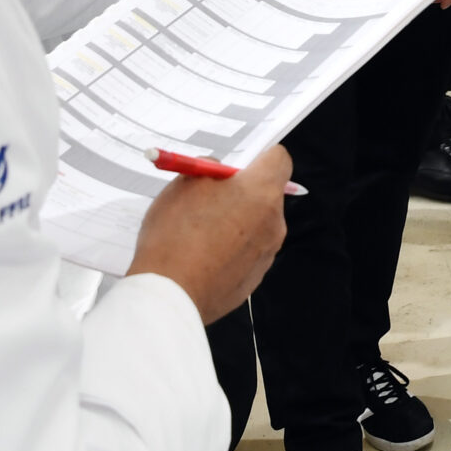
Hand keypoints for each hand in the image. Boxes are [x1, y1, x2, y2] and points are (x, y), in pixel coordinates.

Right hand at [129, 143, 292, 322]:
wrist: (170, 294)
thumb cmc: (176, 236)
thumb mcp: (185, 183)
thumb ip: (208, 169)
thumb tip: (217, 170)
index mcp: (262, 192)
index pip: (279, 159)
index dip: (259, 157)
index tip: (240, 164)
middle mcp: (273, 223)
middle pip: (266, 195)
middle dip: (242, 193)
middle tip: (209, 198)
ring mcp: (266, 254)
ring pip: (255, 226)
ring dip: (234, 223)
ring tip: (198, 232)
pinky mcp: (254, 279)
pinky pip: (246, 255)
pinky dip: (229, 251)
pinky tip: (201, 256)